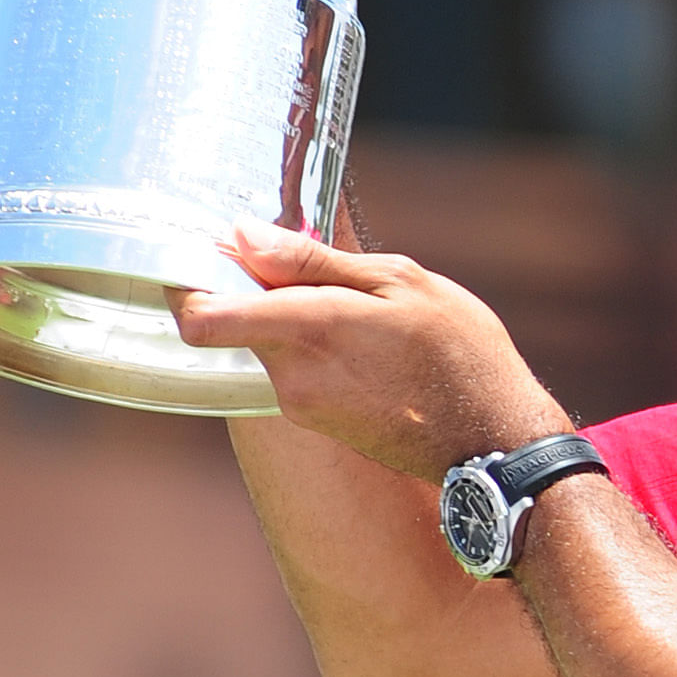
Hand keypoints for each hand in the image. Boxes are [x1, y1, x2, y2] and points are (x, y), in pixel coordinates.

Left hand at [175, 221, 565, 480]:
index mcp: (309, 329)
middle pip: (234, 320)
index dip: (186, 280)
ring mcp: (301, 405)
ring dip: (296, 316)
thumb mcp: (400, 282)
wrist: (491, 439)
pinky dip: (316, 345)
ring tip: (362, 304)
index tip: (200, 248)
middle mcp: (291, 375)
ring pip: (269, 341)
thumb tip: (242, 237)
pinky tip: (369, 339)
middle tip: (311, 260)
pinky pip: (294, 367)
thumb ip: (313, 262)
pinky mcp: (316, 422)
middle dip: (259, 285)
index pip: (202, 317)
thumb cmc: (458, 351)